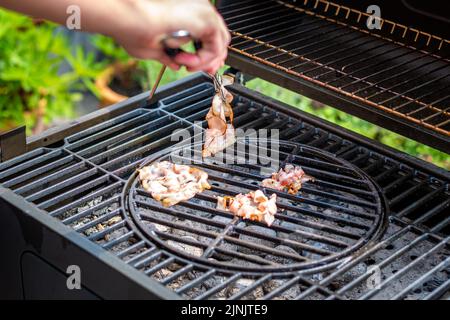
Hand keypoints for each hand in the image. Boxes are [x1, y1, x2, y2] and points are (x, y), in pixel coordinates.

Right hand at [110, 0, 229, 72]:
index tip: (201, 69)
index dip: (208, 55)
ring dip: (205, 62)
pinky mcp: (207, 20)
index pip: (209, 35)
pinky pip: (216, 47)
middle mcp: (198, 11)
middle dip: (213, 60)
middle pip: (219, 39)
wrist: (131, 21)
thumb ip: (169, 56)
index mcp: (187, 14)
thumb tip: (176, 65)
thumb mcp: (154, 49)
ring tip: (187, 66)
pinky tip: (188, 62)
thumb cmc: (133, 30)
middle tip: (203, 72)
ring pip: (220, 44)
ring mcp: (204, 13)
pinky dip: (204, 59)